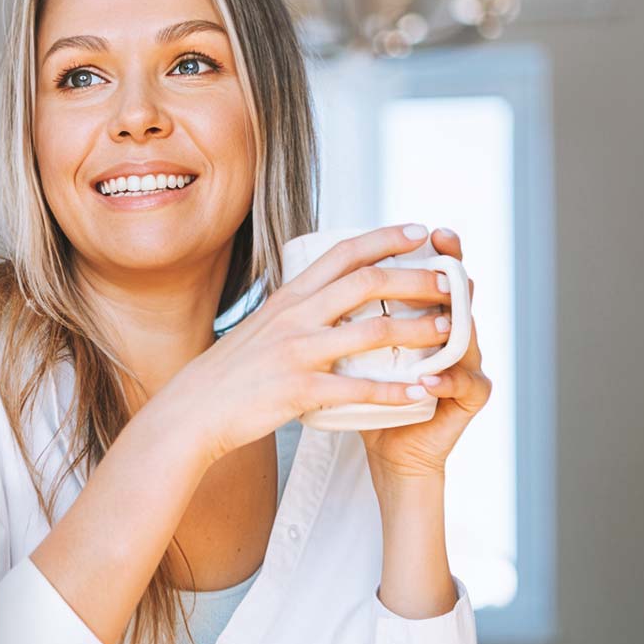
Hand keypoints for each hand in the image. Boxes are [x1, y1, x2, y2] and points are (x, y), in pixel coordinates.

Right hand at [152, 224, 465, 467]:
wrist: (192, 411)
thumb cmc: (230, 374)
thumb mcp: (260, 326)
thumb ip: (294, 310)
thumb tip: (323, 295)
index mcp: (289, 297)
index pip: (343, 254)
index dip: (385, 238)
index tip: (420, 231)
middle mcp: (295, 317)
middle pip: (367, 283)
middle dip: (416, 279)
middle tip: (451, 283)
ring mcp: (297, 352)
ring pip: (371, 332)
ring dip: (417, 329)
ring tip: (450, 332)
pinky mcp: (298, 390)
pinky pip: (356, 388)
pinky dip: (393, 391)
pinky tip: (420, 394)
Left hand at [360, 227, 491, 481]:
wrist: (385, 449)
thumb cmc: (365, 395)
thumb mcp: (351, 349)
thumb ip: (348, 316)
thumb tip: (315, 273)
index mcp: (425, 316)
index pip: (433, 276)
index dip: (432, 252)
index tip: (421, 230)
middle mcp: (452, 333)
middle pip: (461, 295)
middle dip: (452, 273)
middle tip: (443, 252)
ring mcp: (466, 364)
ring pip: (469, 336)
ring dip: (453, 324)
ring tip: (441, 316)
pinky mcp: (468, 400)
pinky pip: (466, 385)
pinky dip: (446, 381)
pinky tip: (427, 379)